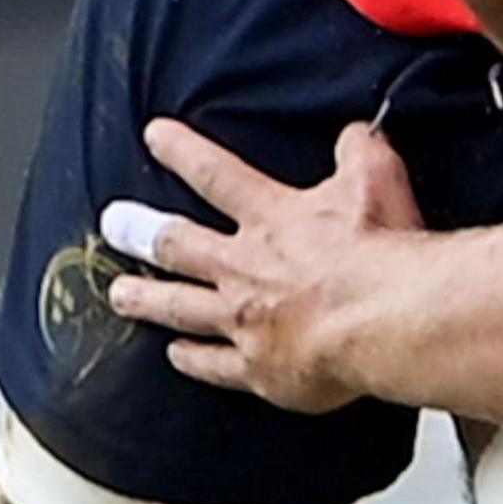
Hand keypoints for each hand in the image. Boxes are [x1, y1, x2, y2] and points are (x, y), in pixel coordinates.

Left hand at [102, 119, 426, 411]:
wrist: (387, 324)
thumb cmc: (382, 254)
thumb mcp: (379, 182)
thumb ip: (360, 153)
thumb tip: (355, 134)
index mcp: (273, 218)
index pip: (217, 175)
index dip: (184, 152)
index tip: (155, 136)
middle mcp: (245, 268)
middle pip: (178, 245)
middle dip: (142, 232)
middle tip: (114, 225)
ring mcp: (245, 321)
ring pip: (181, 307)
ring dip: (148, 299)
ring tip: (120, 294)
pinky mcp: (260, 369)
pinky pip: (214, 365)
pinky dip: (193, 360)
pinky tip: (177, 356)